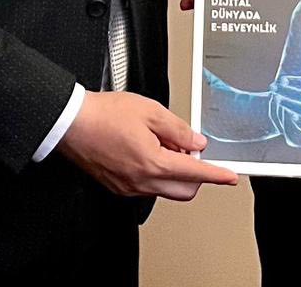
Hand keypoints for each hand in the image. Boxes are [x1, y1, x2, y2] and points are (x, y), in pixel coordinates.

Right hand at [58, 91, 237, 200]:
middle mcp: (141, 182)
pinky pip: (147, 187)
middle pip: (185, 190)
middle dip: (195, 174)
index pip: (195, 174)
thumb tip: (196, 143)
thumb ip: (179, 129)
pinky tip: (147, 150)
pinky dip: (156, 173)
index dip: (217, 175)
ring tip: (161, 142)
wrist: (71, 123)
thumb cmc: (103, 115)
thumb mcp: (150, 111)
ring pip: (165, 189)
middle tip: (188, 149)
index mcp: (153, 163)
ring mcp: (129, 187)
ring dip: (174, 172)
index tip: (229, 177)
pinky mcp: (118, 187)